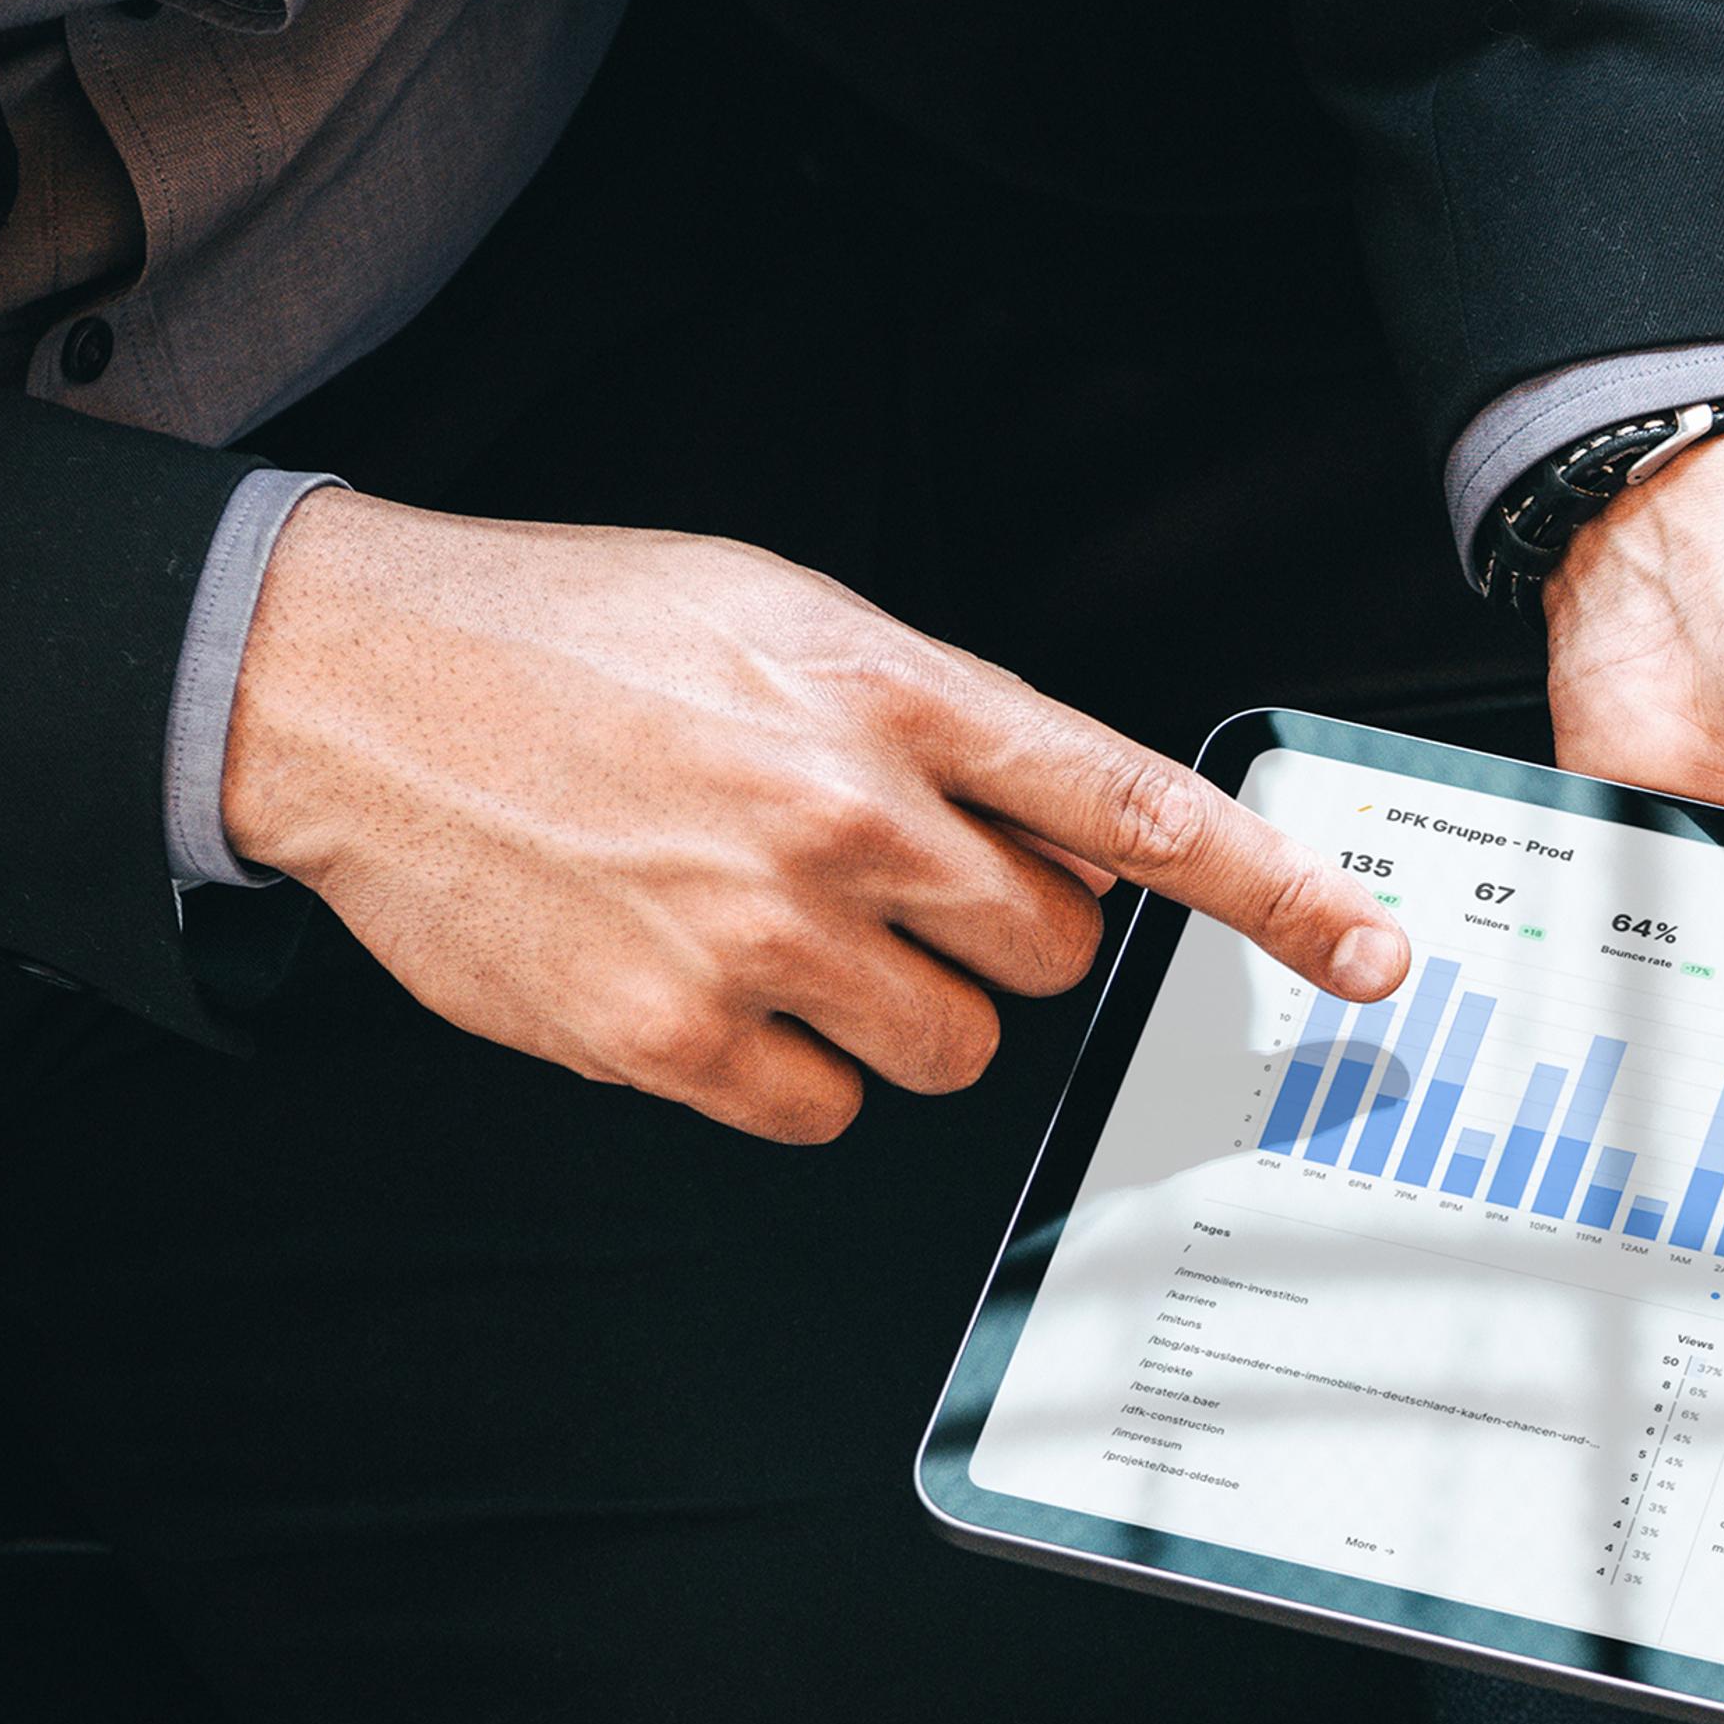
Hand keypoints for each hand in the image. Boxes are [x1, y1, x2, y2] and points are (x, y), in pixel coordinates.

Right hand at [224, 490, 1407, 1140]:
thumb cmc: (578, 636)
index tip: (1372, 958)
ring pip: (949, 1047)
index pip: (1130, 808)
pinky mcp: (669, 1037)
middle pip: (1046, 953)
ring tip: (777, 920)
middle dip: (994, 935)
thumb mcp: (787, 614)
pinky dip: (787, 1066)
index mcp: (889, 688)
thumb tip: (1078, 843)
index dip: (1273, 894)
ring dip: (894, 1006)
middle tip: (883, 880)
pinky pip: (825, 1109)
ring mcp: (757, 932)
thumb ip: (945, 724)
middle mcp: (843, 811)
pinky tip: (705, 977)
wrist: (351, 681)